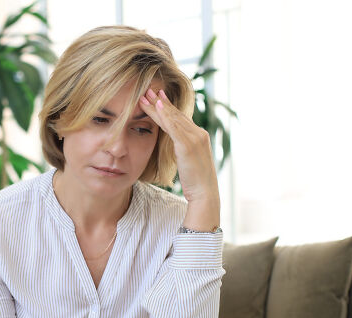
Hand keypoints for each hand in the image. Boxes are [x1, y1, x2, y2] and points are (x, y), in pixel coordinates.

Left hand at [139, 88, 218, 203]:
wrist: (205, 193)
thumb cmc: (195, 182)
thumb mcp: (187, 162)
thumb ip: (181, 150)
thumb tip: (173, 146)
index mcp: (198, 137)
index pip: (180, 119)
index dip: (168, 107)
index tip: (158, 97)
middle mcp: (198, 134)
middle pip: (176, 115)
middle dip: (161, 102)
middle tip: (148, 90)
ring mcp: (195, 138)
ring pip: (173, 118)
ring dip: (159, 106)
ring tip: (147, 95)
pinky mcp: (188, 145)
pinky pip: (174, 127)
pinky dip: (166, 116)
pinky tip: (158, 106)